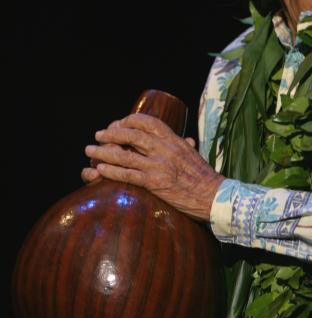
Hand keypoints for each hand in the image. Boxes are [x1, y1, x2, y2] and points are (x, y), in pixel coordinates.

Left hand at [82, 113, 224, 221]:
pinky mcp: (155, 182)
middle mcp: (164, 148)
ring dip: (103, 152)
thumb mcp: (195, 156)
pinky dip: (111, 171)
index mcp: (173, 139)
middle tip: (98, 136)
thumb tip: (188, 140)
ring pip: (124, 154)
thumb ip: (187, 146)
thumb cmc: (205, 177)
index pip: (146, 121)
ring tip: (90, 151)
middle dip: (110, 134)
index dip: (127, 121)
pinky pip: (127, 174)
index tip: (117, 125)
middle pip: (130, 134)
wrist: (214, 196)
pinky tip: (100, 169)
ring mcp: (159, 165)